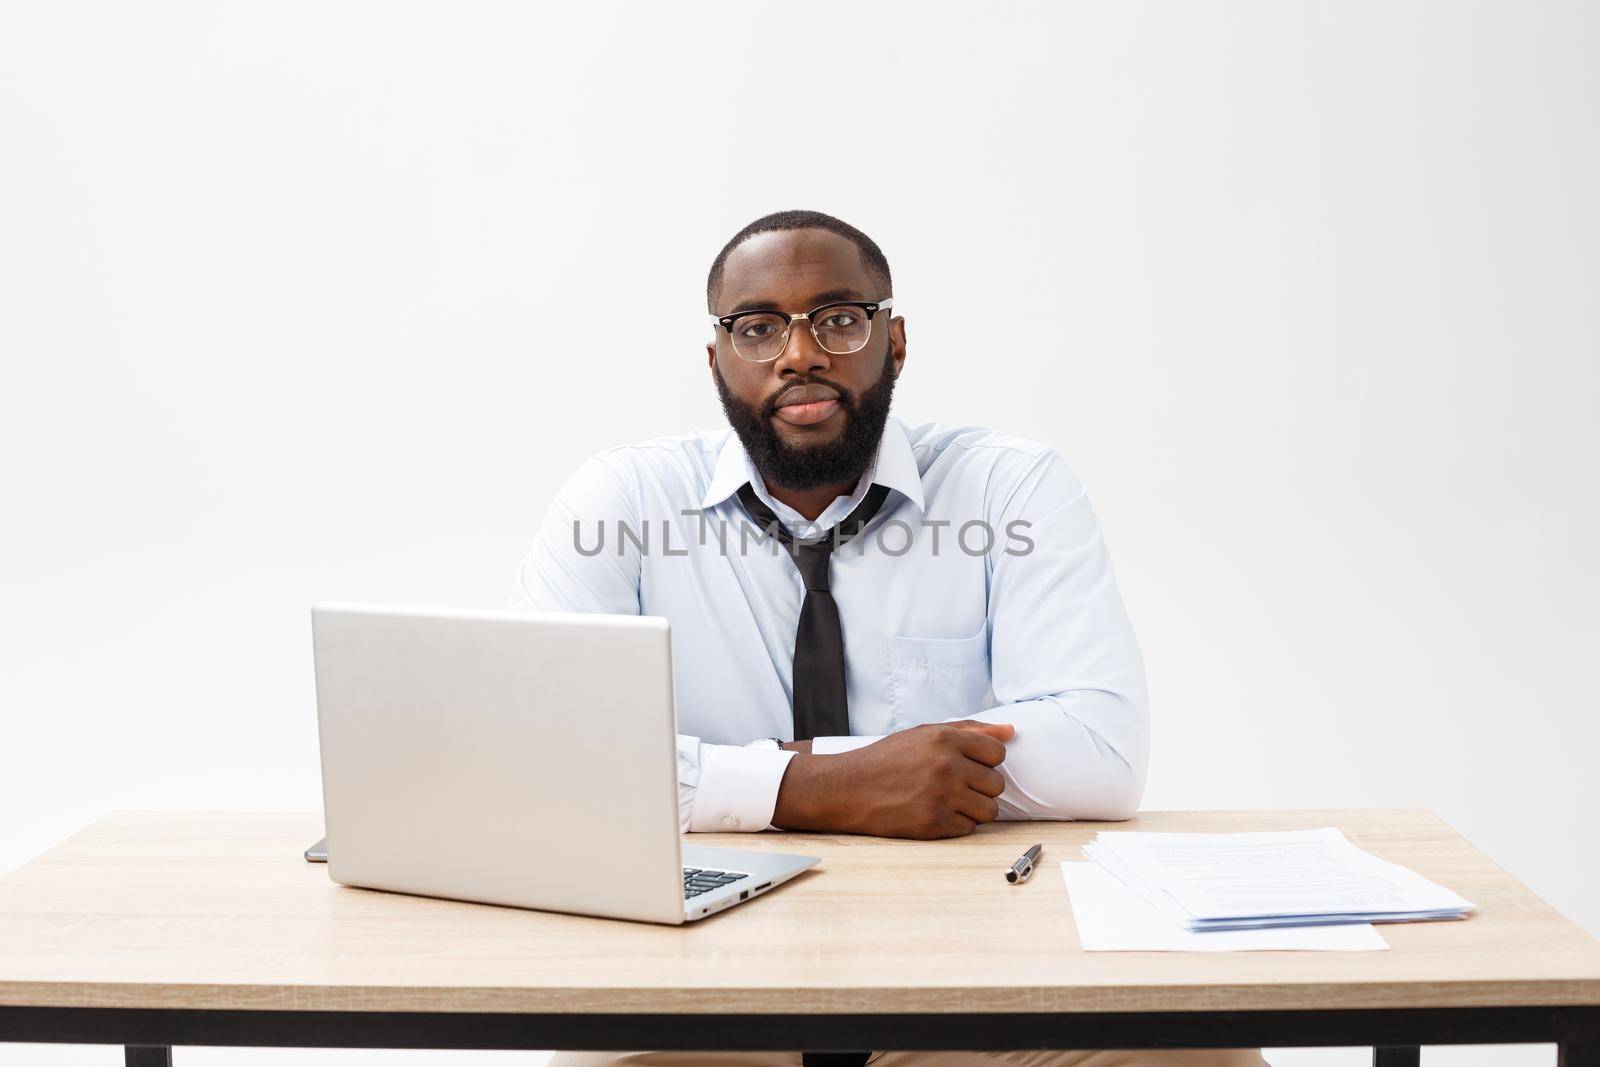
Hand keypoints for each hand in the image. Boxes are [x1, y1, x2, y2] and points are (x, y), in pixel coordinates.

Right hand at [772, 720, 1013, 838]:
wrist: (850, 788)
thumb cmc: (888, 759)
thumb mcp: (925, 734)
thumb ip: (970, 730)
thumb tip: (1010, 731)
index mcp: (945, 739)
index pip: (997, 753)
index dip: (986, 761)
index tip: (969, 765)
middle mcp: (946, 766)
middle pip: (996, 784)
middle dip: (980, 786)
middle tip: (955, 785)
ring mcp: (941, 797)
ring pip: (989, 810)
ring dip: (974, 808)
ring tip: (949, 801)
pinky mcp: (933, 824)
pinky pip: (969, 828)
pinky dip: (957, 824)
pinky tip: (936, 813)